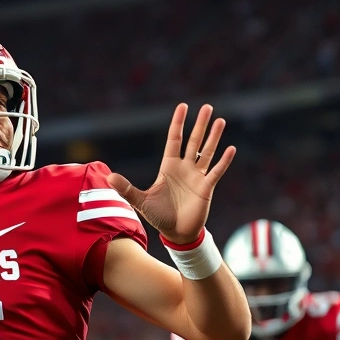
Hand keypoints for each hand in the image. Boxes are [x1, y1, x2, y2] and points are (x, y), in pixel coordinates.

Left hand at [108, 104, 235, 243]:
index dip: (178, 124)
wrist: (176, 232)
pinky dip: (224, 161)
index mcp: (168, 167)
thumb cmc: (159, 216)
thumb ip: (126, 188)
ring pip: (207, 152)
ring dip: (214, 137)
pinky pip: (216, 171)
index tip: (183, 106)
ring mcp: (197, 177)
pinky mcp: (206, 188)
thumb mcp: (141, 201)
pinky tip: (230, 148)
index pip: (174, 140)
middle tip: (207, 107)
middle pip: (193, 141)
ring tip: (220, 121)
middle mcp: (184, 168)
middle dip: (200, 124)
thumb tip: (109, 177)